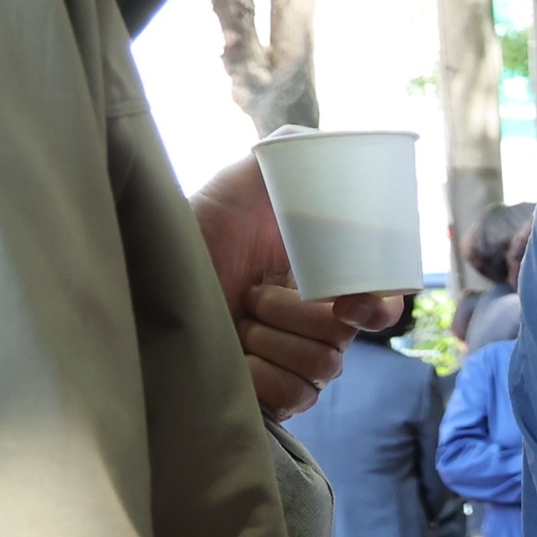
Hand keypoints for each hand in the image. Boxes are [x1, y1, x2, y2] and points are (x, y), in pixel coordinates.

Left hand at [195, 159, 407, 417]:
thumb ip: (287, 153)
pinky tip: (235, 353)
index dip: (377, 309)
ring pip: (321, 368)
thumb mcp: (245, 179)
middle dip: (298, 315)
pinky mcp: (269, 394)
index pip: (382, 307)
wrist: (154, 268)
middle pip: (346, 340)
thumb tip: (315, 140)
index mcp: (327, 283)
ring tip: (238, 317)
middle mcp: (316, 326)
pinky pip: (293, 396)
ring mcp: (293, 362)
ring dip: (273, 340)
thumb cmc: (201, 225)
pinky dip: (263, 375)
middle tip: (255, 292)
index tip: (349, 303)